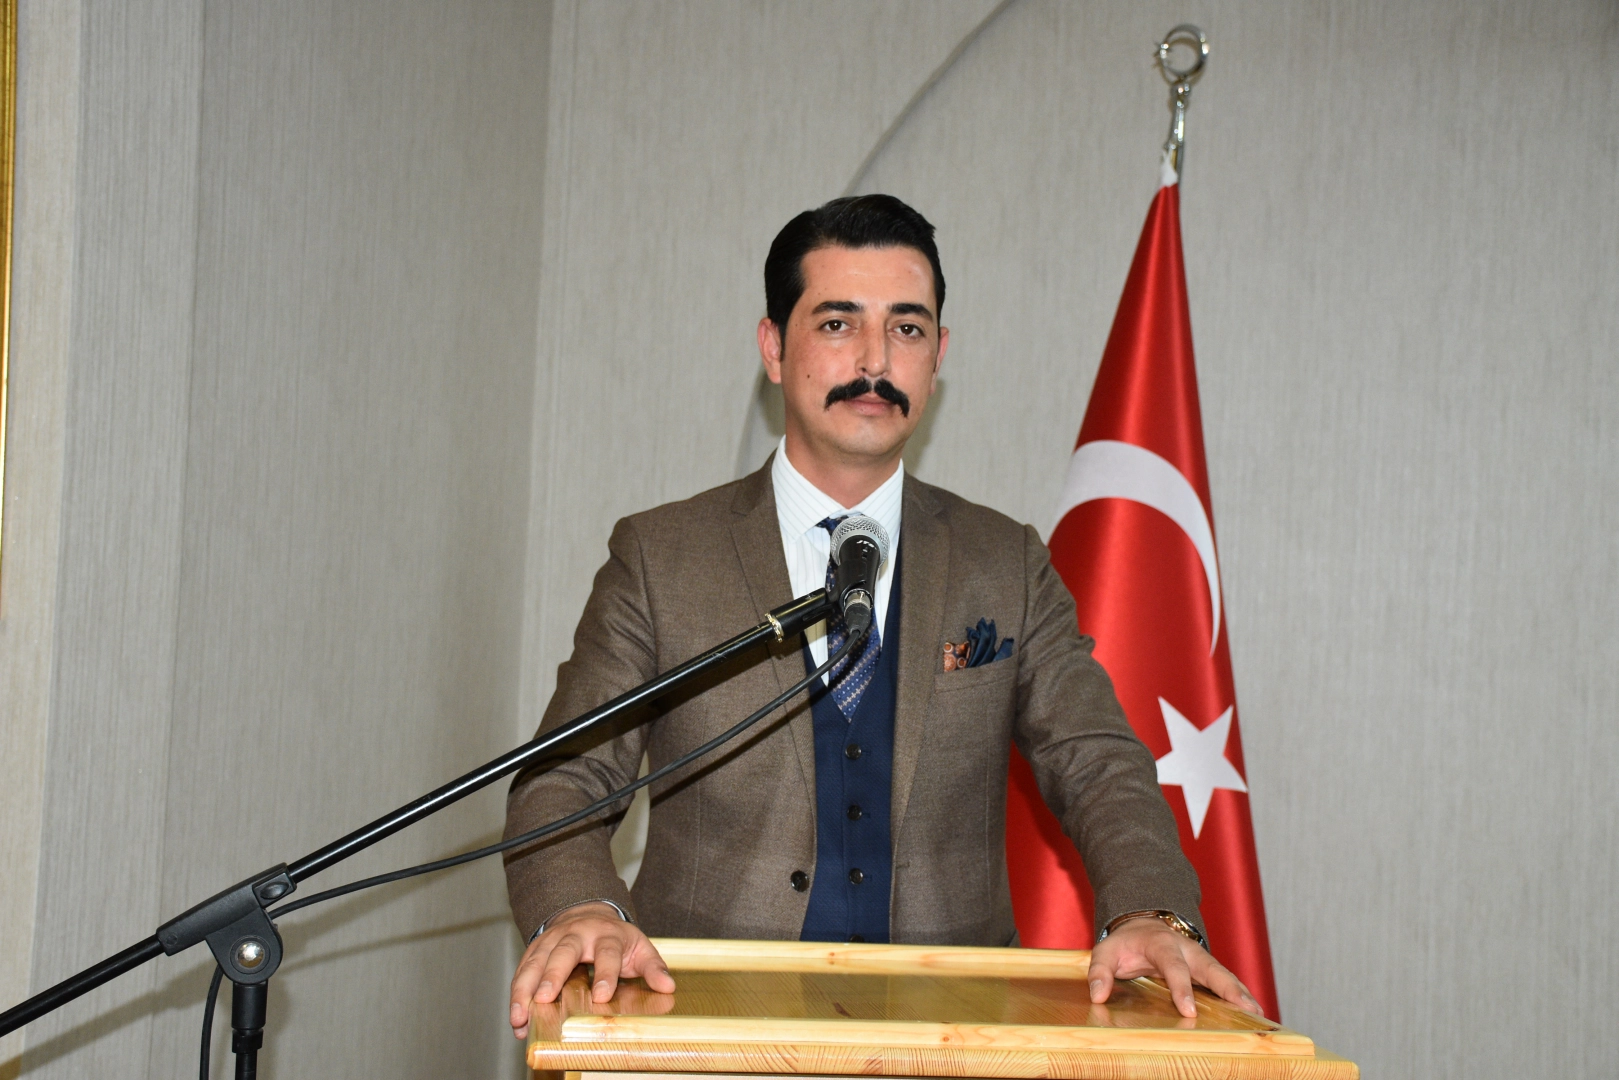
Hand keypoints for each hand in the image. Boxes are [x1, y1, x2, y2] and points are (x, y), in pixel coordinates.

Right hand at [508, 902, 675, 1038]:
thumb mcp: (639, 948)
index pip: (607, 953)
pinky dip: (516, 994)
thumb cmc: (616, 939)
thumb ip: (653, 967)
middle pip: (563, 953)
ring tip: (520, 1016)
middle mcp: (576, 934)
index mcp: (607, 934)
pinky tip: (515, 1017)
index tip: (601, 996)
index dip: (605, 974)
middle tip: (544, 998)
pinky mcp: (535, 949)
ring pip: (535, 962)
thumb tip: (667, 986)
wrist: (589, 916)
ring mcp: (553, 940)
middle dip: (552, 975)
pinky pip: (522, 971)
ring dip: (525, 989)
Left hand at [1087, 916, 1260, 1018]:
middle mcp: (1186, 949)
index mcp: (1161, 944)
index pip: (1173, 966)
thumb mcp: (1105, 951)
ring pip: (1224, 974)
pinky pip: (1226, 981)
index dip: (1181, 988)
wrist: (1141, 924)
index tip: (1190, 1011)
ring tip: (1258, 1014)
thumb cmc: (1125, 943)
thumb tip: (1098, 996)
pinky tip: (1254, 1013)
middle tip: (1244, 1008)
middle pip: (1211, 967)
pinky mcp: (1206, 969)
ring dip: (1241, 993)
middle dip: (1228, 987)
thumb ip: (1100, 971)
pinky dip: (1241, 995)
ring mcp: (1199, 958)